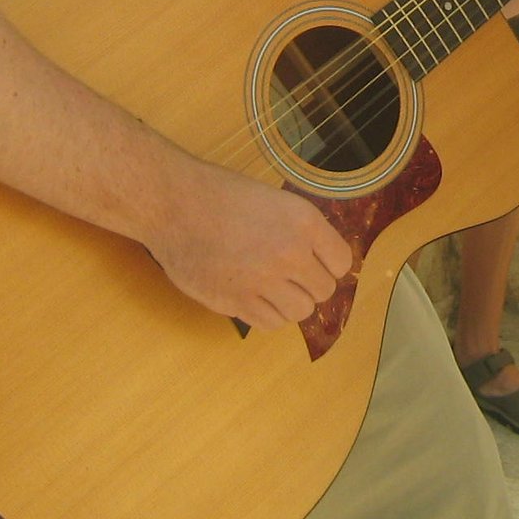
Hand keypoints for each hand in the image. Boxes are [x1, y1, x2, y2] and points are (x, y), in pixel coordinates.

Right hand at [148, 160, 353, 330]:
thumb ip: (301, 231)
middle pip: (324, 291)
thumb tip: (322, 262)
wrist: (175, 204)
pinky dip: (266, 314)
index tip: (316, 263)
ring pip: (300, 312)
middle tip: (289, 275)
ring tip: (269, 286)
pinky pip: (270, 323)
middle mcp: (289, 253)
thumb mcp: (275, 201)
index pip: (342, 263)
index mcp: (303, 221)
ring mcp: (262, 280)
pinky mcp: (235, 302)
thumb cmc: (222, 196)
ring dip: (289, 303)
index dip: (329, 265)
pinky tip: (251, 294)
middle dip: (309, 285)